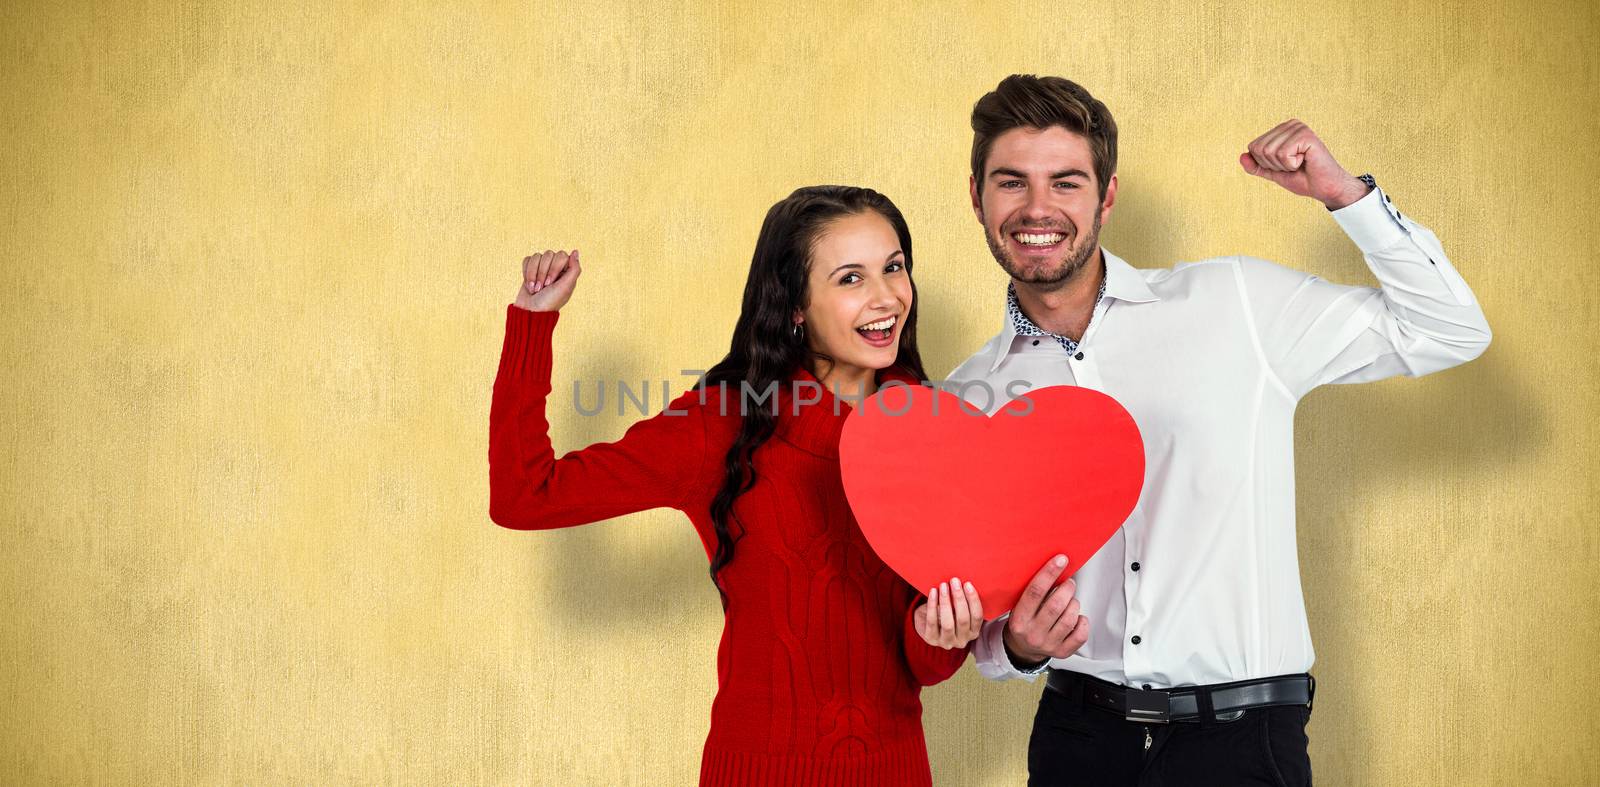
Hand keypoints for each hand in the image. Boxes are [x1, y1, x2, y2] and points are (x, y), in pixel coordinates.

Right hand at [514, 249, 581, 311]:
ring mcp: (542, 267)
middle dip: (542, 272)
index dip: (554, 268)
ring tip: (534, 289)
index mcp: (566, 271)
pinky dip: (526, 273)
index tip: (551, 283)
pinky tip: (529, 284)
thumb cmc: (550, 301)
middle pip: (548, 254)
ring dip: (533, 274)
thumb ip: (574, 269)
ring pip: (537, 257)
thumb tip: (575, 251)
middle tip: (542, 287)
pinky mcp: (530, 269)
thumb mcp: (566, 287)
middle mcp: (555, 267)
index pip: (561, 255)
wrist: (530, 311)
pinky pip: (528, 260)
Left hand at [913, 577, 983, 648]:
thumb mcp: (957, 609)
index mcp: (973, 632)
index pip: (977, 616)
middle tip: (954, 581)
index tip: (967, 584)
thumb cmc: (945, 612)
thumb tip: (963, 583)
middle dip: (959, 598)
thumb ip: (963, 601)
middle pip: (963, 619)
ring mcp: (946, 642)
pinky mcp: (931, 639)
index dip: (973, 600)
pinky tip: (933, 592)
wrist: (925, 622)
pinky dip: (932, 605)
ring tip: (943, 586)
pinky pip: (932, 621)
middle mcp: (962, 640)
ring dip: (946, 602)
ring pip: (948, 623)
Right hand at [1002, 555, 1087, 665]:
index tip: (1061, 560)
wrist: (1022, 649)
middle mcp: (1032, 634)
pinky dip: (1082, 622)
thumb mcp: (1019, 606)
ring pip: (1069, 619)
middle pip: (1055, 606)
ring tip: (1070, 600)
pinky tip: (1077, 617)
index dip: (1049, 573)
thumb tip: (1054, 566)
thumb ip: (1033, 591)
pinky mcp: (1062, 652)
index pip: (1035, 592)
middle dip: (1067, 589)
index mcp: (1019, 620)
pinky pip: (1080, 635)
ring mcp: (1048, 645)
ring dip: (1074, 604)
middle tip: (1069, 583)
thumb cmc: (1024, 621)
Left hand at [1238, 120, 1369, 209]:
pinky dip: (1291, 164)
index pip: (1253, 147)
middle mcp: (1289, 124)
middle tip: (1293, 166)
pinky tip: (1305, 160)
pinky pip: (1282, 153)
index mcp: (1281, 130)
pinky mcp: (1306, 135)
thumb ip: (1256, 165)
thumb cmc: (1302, 178)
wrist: (1324, 188)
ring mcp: (1298, 128)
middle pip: (1259, 149)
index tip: (1284, 165)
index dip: (1265, 163)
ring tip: (1300, 163)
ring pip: (1270, 151)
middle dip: (1273, 165)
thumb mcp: (1273, 172)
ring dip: (1283, 165)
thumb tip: (1241, 156)